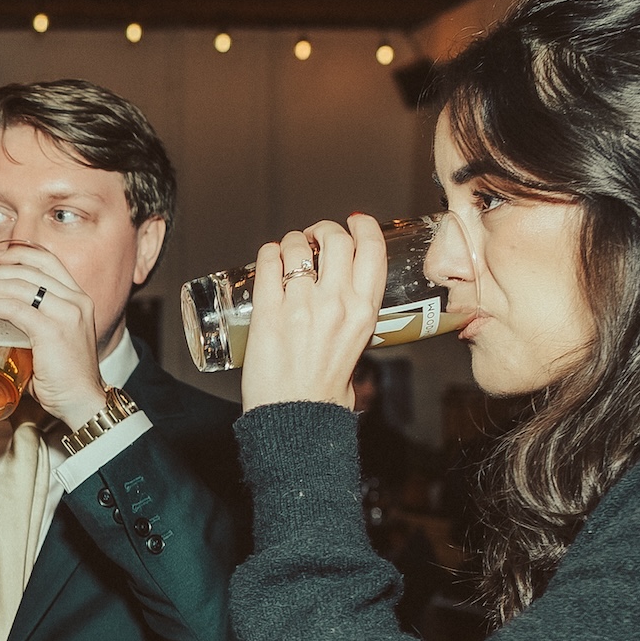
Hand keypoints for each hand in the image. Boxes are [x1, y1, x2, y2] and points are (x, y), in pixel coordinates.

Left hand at [0, 242, 108, 425]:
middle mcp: (76, 300)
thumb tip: (0, 324)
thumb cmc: (64, 378)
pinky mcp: (52, 331)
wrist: (83, 403)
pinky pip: (14, 308)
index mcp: (79, 298)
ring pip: (17, 286)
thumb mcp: (55, 340)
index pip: (47, 261)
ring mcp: (66, 314)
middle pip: (27, 271)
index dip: (17, 254)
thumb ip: (36, 326)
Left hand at [239, 214, 387, 412]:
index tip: (352, 222)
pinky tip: (267, 258)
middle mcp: (338, 302)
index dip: (362, 226)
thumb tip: (345, 309)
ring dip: (291, 241)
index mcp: (365, 310)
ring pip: (297, 247)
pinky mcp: (268, 313)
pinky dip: (267, 254)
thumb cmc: (325, 392)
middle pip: (335, 238)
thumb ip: (354, 322)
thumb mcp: (358, 349)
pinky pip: (267, 265)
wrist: (296, 418)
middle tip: (312, 238)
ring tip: (287, 251)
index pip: (372, 249)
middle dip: (322, 229)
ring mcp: (302, 305)